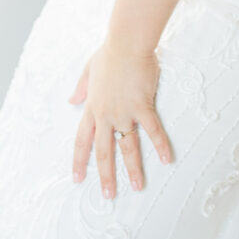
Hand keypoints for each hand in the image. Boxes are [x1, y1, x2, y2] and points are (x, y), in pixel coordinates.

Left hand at [68, 38, 172, 198]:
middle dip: (105, 175)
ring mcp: (124, 111)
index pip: (82, 140)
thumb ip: (81, 87)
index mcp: (92, 107)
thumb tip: (71, 100)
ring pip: (127, 146)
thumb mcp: (89, 69)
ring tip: (138, 188)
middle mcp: (106, 114)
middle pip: (103, 151)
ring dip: (133, 169)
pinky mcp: (142, 105)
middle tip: (108, 196)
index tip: (77, 179)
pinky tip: (168, 159)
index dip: (79, 160)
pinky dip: (161, 145)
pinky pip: (152, 130)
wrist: (127, 42)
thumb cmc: (110, 52)